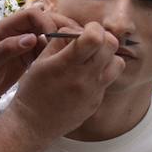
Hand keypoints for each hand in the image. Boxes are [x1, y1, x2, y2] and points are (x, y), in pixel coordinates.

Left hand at [0, 6, 67, 104]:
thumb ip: (7, 49)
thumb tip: (32, 38)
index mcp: (6, 28)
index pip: (32, 15)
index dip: (46, 22)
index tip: (54, 38)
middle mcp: (18, 32)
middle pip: (45, 21)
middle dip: (61, 27)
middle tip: (76, 40)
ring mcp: (25, 44)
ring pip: (50, 34)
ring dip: (63, 39)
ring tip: (77, 50)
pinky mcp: (30, 56)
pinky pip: (48, 49)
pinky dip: (58, 52)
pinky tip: (68, 60)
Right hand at [5, 21, 124, 140]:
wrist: (34, 124)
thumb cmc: (33, 90)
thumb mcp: (40, 61)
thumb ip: (59, 42)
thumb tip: (77, 30)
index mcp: (67, 64)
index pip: (95, 37)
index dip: (93, 27)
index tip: (86, 30)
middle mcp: (84, 77)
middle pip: (111, 46)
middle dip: (103, 37)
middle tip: (92, 41)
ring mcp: (93, 91)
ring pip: (118, 63)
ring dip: (108, 56)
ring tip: (93, 58)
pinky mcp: (97, 101)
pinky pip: (108, 80)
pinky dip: (101, 73)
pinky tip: (85, 77)